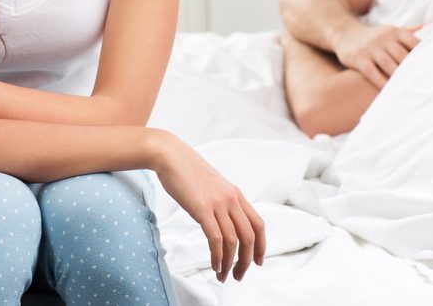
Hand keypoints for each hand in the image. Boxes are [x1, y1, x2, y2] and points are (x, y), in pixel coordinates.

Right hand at [152, 132, 265, 282]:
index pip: (258, 224)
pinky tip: (215, 265)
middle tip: (239, 276)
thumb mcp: (212, 186)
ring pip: (234, 241)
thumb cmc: (187, 171)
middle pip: (250, 236)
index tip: (257, 261)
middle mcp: (232, 199)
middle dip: (246, 261)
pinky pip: (216, 238)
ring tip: (223, 276)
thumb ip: (221, 201)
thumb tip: (222, 220)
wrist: (171, 156)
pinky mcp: (202, 209)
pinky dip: (218, 256)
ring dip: (231, 263)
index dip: (261, 246)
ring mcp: (218, 203)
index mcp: (236, 194)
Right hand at [333, 23, 420, 88]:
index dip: (423, 55)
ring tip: (407, 88)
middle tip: (423, 83)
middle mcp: (384, 38)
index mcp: (395, 32)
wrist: (344, 34)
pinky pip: (371, 71)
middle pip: (402, 55)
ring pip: (387, 63)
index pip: (413, 42)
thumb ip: (409, 31)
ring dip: (397, 76)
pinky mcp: (359, 58)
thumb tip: (431, 25)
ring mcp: (370, 48)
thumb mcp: (390, 30)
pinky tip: (387, 89)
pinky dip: (380, 80)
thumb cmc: (374, 36)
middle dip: (411, 69)